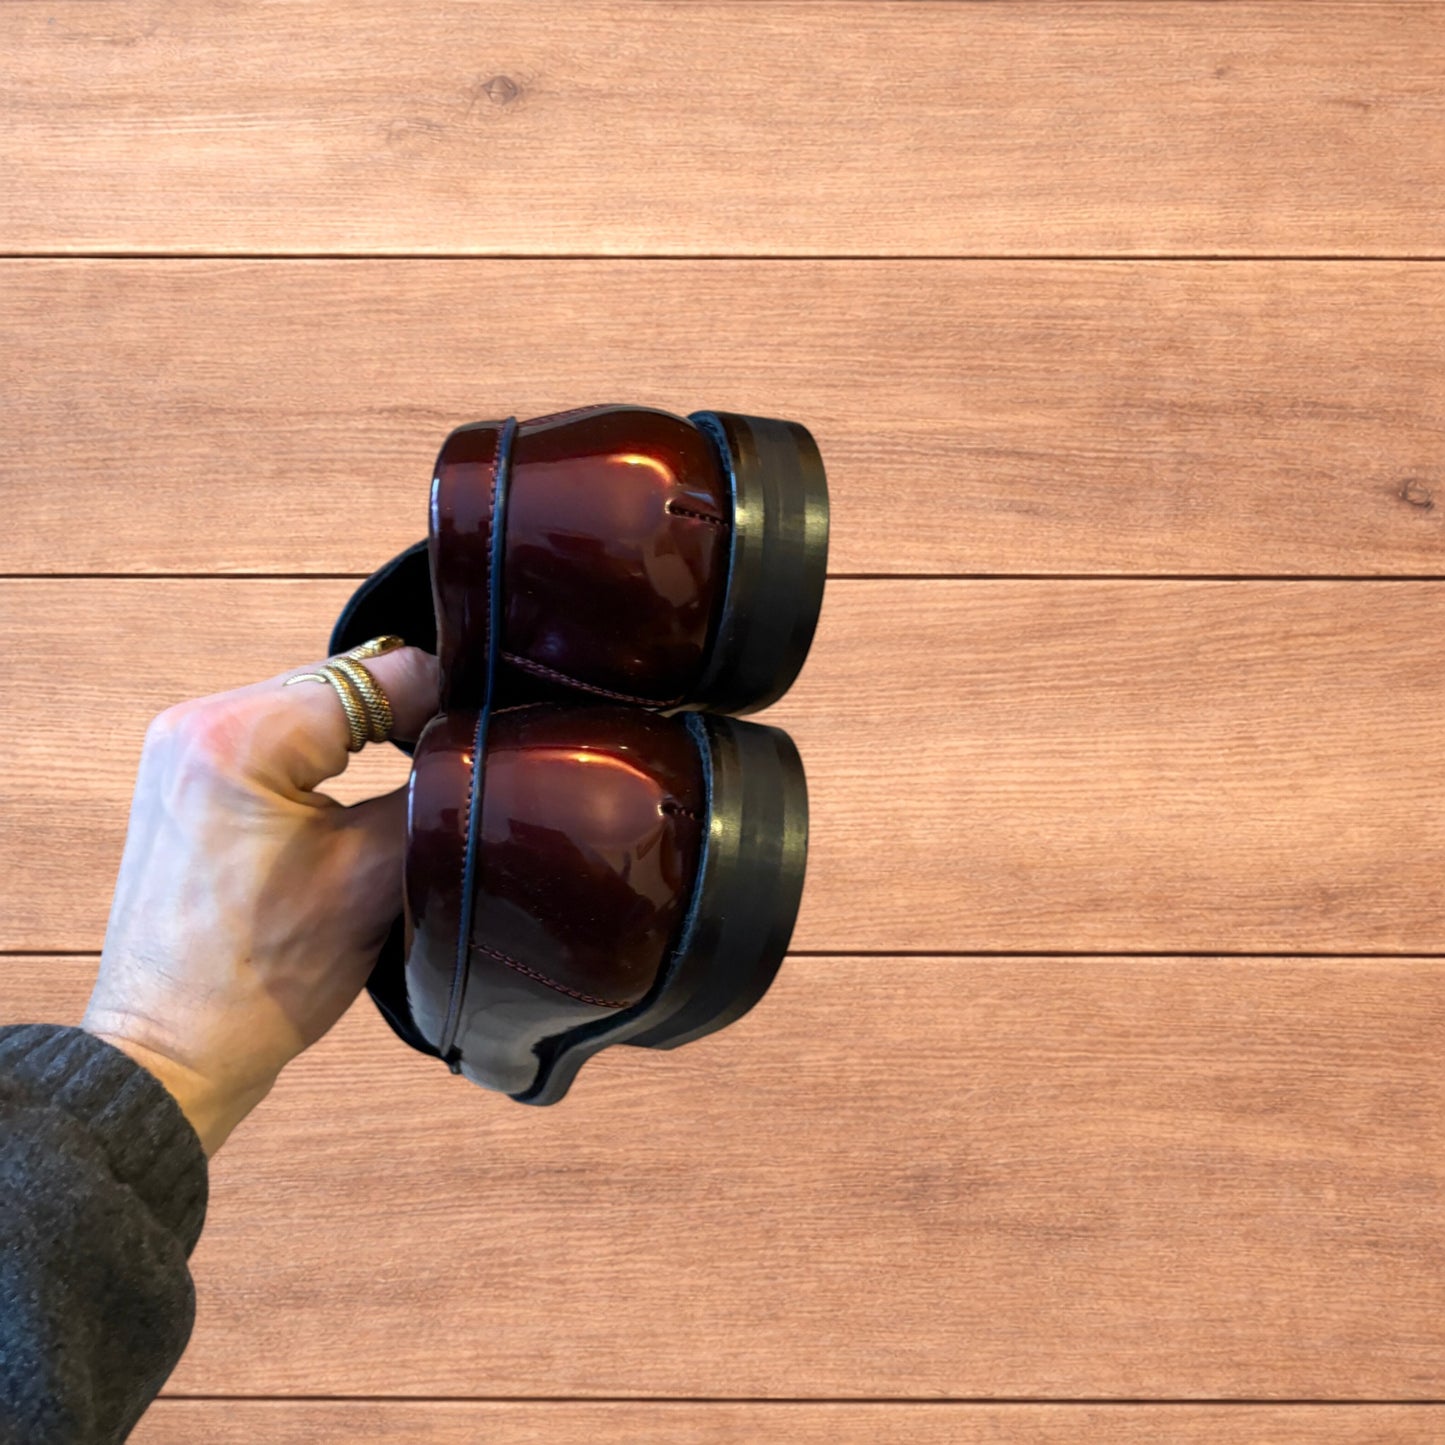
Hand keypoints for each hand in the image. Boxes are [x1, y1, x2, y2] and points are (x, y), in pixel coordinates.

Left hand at [82, 643, 437, 1155]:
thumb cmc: (261, 982)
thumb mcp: (374, 877)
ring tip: (415, 781)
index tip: (485, 740)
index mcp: (239, 735)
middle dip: (403, 719)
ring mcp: (184, 747)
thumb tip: (475, 747)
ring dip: (366, 738)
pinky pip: (279, 738)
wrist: (173, 1052)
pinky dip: (326, 758)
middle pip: (342, 683)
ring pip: (314, 709)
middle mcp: (198, 721)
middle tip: (458, 765)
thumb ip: (432, 792)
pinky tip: (358, 792)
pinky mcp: (187, 776)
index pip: (377, 674)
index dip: (445, 701)